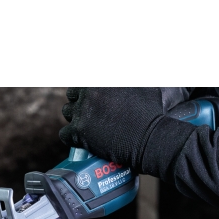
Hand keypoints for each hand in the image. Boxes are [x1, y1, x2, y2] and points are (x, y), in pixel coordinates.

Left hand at [59, 88, 190, 168]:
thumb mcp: (146, 84)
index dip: (88, 90)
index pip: (83, 82)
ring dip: (76, 118)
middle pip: (73, 93)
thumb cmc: (153, 112)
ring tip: (88, 126)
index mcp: (102, 78)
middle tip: (91, 112)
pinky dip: (71, 137)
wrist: (152, 138)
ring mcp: (84, 110)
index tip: (94, 99)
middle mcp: (91, 90)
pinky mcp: (79, 130)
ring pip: (67, 112)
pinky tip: (81, 139)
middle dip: (80, 102)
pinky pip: (64, 133)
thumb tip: (126, 81)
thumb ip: (130, 81)